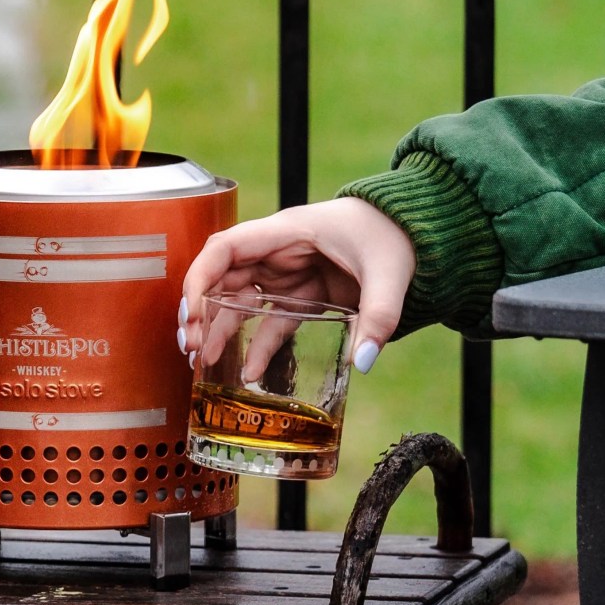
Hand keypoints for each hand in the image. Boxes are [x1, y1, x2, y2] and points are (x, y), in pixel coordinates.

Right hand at [178, 198, 415, 377]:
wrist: (415, 232)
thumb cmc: (393, 235)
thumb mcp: (389, 273)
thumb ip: (378, 316)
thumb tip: (361, 362)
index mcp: (287, 232)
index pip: (226, 248)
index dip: (200, 276)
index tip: (190, 312)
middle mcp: (278, 252)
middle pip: (223, 278)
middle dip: (202, 311)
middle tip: (190, 348)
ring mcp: (287, 275)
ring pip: (240, 301)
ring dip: (221, 330)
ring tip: (204, 363)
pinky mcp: (301, 295)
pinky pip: (271, 321)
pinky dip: (259, 345)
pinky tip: (251, 372)